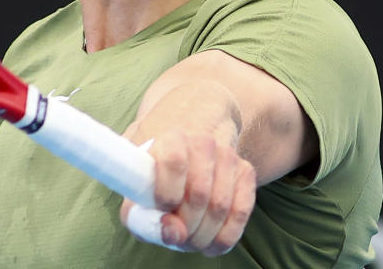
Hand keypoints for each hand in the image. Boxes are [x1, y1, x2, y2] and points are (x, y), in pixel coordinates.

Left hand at [119, 118, 256, 254]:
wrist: (191, 136)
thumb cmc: (156, 166)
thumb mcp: (137, 180)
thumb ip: (140, 211)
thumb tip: (172, 232)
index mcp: (171, 137)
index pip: (174, 163)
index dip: (167, 195)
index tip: (162, 210)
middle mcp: (203, 142)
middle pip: (199, 195)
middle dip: (185, 227)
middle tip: (176, 236)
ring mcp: (227, 156)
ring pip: (220, 208)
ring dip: (203, 235)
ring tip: (188, 239)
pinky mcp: (245, 171)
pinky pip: (240, 212)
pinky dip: (225, 237)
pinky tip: (210, 245)